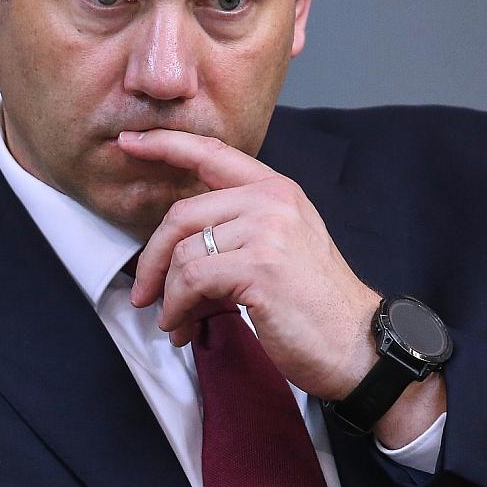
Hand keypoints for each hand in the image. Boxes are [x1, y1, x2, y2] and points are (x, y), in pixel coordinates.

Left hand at [121, 129, 381, 401]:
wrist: (356, 345)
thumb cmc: (315, 305)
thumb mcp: (282, 246)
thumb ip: (238, 228)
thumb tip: (175, 248)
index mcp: (277, 190)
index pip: (211, 153)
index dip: (165, 144)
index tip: (129, 142)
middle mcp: (272, 200)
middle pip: (182, 213)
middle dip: (152, 258)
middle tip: (142, 292)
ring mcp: (266, 231)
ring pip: (183, 252)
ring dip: (168, 294)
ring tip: (175, 321)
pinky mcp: (258, 266)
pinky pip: (191, 279)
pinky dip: (177, 307)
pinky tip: (184, 326)